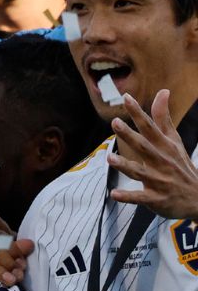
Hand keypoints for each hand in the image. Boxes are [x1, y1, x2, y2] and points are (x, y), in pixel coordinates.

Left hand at [109, 90, 197, 219]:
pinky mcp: (156, 199)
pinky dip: (128, 196)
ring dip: (125, 165)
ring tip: (109, 158)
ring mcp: (159, 181)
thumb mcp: (174, 141)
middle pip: (144, 147)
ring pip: (140, 172)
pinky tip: (114, 194)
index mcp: (165, 147)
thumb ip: (163, 118)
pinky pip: (140, 198)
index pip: (150, 127)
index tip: (126, 97)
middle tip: (114, 122)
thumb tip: (162, 91)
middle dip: (130, 135)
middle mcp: (162, 162)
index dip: (138, 112)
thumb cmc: (181, 165)